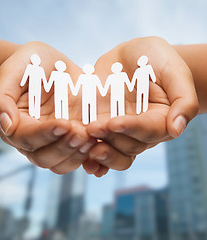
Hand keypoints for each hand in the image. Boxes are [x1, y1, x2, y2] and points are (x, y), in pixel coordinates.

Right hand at [0, 41, 94, 174]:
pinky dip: (89, 156)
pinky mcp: (72, 138)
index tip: (64, 123)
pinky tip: (100, 144)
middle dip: (63, 147)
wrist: (50, 66)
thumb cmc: (29, 65)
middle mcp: (34, 139)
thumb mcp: (13, 71)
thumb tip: (6, 125)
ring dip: (77, 155)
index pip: (27, 138)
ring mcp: (54, 141)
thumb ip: (1, 98)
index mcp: (16, 125)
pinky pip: (79, 157)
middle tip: (81, 133)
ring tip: (91, 139)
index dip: (45, 134)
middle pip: (44, 157)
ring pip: (62, 163)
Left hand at [83, 36, 197, 175]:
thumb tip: (176, 130)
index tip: (114, 123)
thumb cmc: (154, 59)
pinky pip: (99, 146)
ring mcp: (121, 131)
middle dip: (110, 139)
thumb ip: (183, 99)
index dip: (132, 128)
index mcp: (161, 119)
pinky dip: (91, 158)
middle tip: (92, 129)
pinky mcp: (104, 127)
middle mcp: (141, 130)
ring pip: (114, 152)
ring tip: (83, 145)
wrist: (130, 57)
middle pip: (129, 146)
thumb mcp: (173, 71)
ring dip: (100, 154)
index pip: (149, 130)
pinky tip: (84, 160)